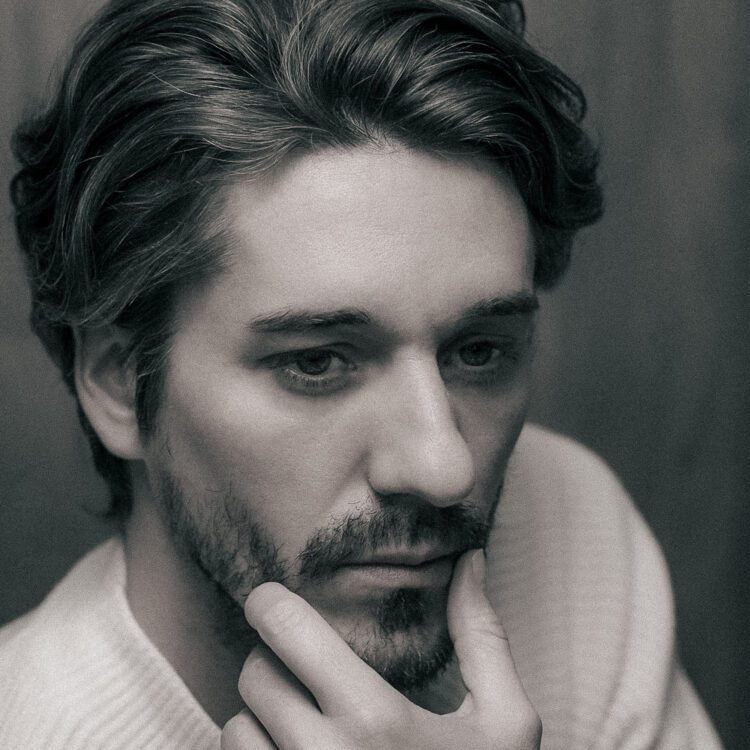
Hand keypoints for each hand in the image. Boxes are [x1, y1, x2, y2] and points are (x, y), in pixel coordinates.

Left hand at [221, 549, 540, 748]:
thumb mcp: (505, 723)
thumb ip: (482, 634)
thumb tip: (470, 558)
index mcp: (376, 719)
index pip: (285, 629)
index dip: (271, 602)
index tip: (274, 598)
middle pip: (254, 671)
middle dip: (275, 660)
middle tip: (309, 670)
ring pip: (234, 725)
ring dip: (261, 715)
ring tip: (307, 724)